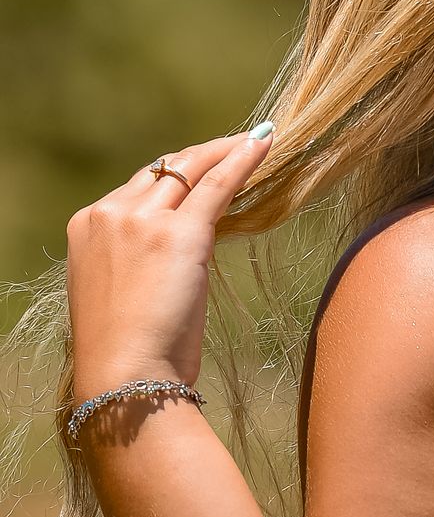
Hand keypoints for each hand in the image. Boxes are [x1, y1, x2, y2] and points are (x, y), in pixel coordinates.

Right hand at [66, 128, 272, 395]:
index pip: (138, 186)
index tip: (198, 168)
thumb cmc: (126, 348)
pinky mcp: (179, 233)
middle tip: (232, 144)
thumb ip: (138, 256)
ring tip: (253, 141)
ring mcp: (142, 220)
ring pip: (190, 169)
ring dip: (224, 151)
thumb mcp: (122, 289)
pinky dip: (242, 160)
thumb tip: (179, 245)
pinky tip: (262, 144)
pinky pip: (217, 184)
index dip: (174, 176)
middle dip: (200, 156)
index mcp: (87, 226)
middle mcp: (109, 214)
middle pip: (163, 170)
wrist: (123, 375)